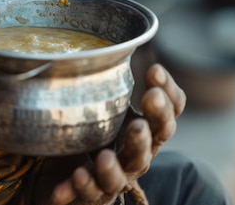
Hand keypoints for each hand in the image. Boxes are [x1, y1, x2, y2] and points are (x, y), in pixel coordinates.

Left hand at [35, 64, 185, 204]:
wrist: (66, 178)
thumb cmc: (92, 136)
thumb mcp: (103, 106)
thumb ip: (108, 83)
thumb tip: (108, 45)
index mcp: (144, 130)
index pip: (168, 112)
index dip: (168, 93)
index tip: (153, 69)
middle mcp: (136, 154)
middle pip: (151, 142)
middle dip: (150, 127)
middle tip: (143, 114)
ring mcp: (114, 177)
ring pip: (122, 174)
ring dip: (115, 165)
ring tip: (103, 156)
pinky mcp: (90, 196)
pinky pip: (90, 195)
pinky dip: (84, 186)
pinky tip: (76, 175)